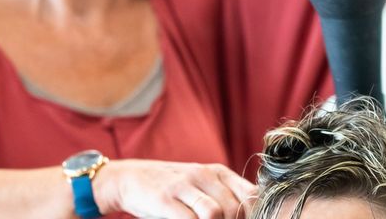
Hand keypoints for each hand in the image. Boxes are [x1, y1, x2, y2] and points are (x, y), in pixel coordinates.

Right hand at [93, 159, 257, 217]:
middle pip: (235, 208)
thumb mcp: (202, 186)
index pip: (251, 194)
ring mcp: (183, 185)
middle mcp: (203, 174)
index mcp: (218, 172)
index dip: (254, 214)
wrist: (131, 178)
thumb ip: (225, 197)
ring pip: (215, 213)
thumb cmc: (173, 189)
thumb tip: (250, 214)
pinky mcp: (164, 198)